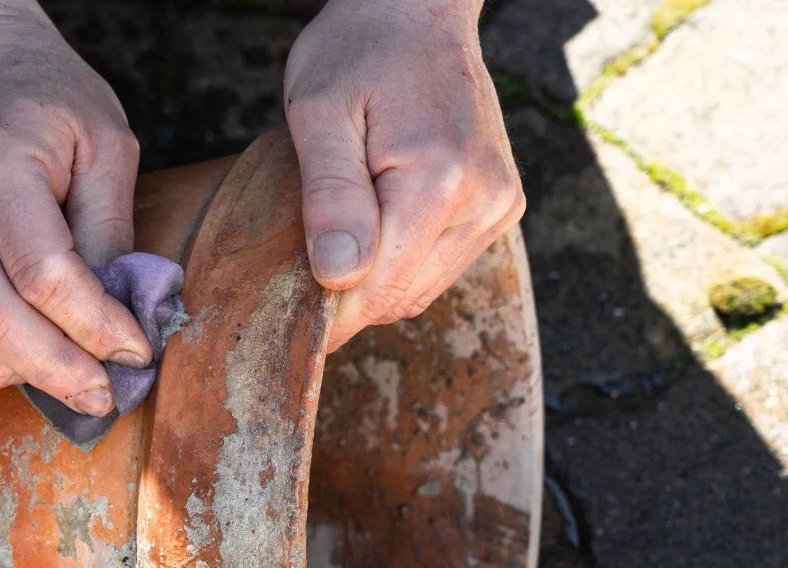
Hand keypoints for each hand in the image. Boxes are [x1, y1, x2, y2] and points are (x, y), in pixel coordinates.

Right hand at [0, 4, 149, 414]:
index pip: (44, 275)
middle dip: (57, 371)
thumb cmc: (52, 106)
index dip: (97, 326)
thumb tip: (123, 317)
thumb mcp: (108, 145)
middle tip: (104, 394)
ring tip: (49, 365)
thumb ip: (112, 231)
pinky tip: (1, 354)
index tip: (138, 351)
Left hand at [283, 0, 524, 350]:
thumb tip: (339, 275)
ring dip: (377, 282)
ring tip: (341, 234)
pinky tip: (377, 225)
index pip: (380, 290)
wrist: (419, 12)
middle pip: (404, 297)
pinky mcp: (502, 206)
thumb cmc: (359, 52)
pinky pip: (442, 266)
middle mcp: (484, 202)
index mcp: (440, 182)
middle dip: (350, 297)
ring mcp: (499, 206)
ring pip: (425, 290)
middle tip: (301, 267)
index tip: (286, 318)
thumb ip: (330, 195)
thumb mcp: (319, 112)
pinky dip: (403, 263)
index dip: (329, 314)